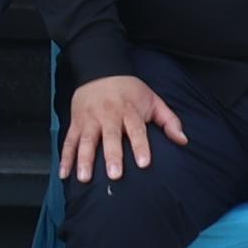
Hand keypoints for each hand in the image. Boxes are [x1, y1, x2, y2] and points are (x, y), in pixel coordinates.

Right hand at [60, 72, 180, 182]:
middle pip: (109, 136)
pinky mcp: (76, 122)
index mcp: (128, 111)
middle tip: (114, 175)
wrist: (100, 69)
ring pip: (86, 140)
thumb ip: (169, 120)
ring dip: (84, 159)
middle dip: (111, 155)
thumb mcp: (152, 99)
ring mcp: (89, 119)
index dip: (140, 146)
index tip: (144, 164)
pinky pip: (69, 141)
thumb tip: (183, 140)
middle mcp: (108, 115)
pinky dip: (65, 157)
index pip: (136, 130)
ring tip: (84, 178)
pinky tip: (64, 174)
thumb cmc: (130, 91)